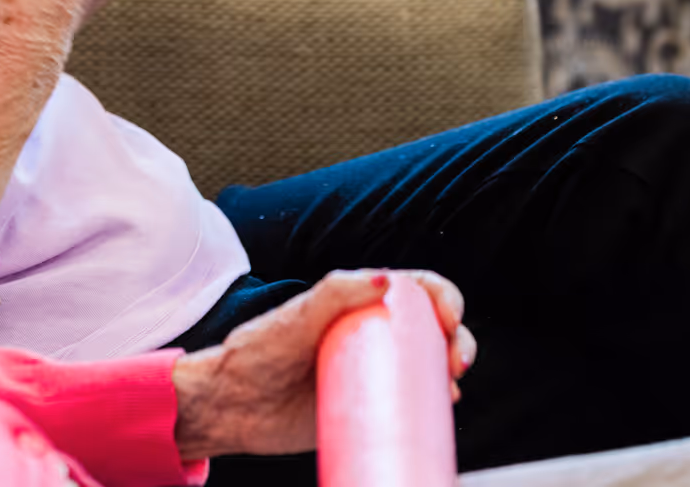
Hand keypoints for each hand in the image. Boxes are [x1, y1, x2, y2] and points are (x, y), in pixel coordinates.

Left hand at [170, 269, 474, 460]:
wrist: (232, 405)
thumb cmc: (258, 352)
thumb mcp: (296, 318)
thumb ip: (334, 294)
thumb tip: (386, 279)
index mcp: (357, 302)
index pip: (414, 290)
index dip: (443, 297)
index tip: (450, 318)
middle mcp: (370, 334)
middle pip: (431, 330)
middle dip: (458, 340)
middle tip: (455, 362)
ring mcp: (371, 372)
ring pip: (428, 367)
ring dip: (452, 372)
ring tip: (451, 388)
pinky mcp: (368, 408)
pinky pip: (412, 404)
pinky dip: (436, 404)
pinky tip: (444, 409)